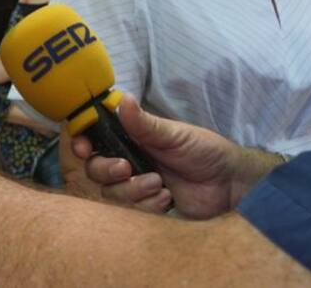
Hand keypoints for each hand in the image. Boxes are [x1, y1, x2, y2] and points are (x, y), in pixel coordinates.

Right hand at [71, 95, 281, 218]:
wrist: (229, 183)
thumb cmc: (204, 150)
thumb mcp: (175, 134)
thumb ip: (145, 124)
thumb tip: (124, 99)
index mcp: (132, 139)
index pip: (95, 139)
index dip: (82, 143)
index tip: (82, 147)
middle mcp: (129, 161)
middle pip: (95, 169)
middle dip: (106, 170)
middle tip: (127, 168)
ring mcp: (137, 185)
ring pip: (111, 193)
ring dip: (132, 190)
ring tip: (159, 184)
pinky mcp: (147, 207)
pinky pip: (131, 212)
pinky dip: (147, 205)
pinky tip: (167, 198)